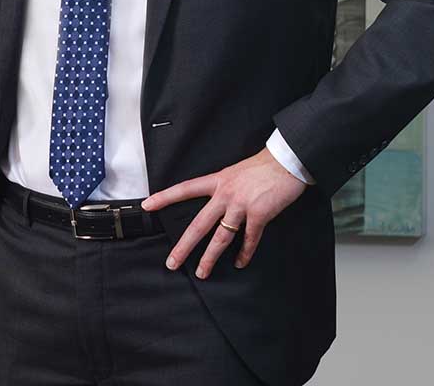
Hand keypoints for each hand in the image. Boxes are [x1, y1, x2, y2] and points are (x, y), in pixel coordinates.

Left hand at [140, 146, 307, 277]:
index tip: (148, 205)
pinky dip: (244, 254)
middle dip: (184, 246)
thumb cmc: (261, 166)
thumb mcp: (235, 171)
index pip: (185, 189)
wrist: (285, 162)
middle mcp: (225, 194)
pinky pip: (249, 240)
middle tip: (172, 262)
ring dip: (210, 258)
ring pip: (221, 238)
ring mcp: (241, 206)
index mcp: (217, 180)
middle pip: (199, 224)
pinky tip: (240, 263)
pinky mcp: (259, 215)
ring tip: (202, 272)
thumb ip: (224, 187)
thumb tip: (217, 203)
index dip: (165, 197)